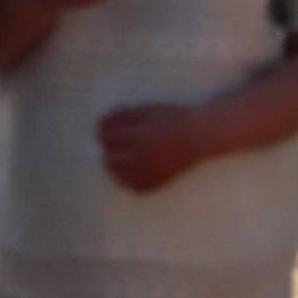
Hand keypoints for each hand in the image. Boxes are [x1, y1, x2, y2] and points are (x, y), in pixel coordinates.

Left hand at [98, 102, 216, 192]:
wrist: (199, 137)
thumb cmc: (172, 119)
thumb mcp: (147, 111)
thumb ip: (122, 116)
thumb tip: (98, 124)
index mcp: (139, 136)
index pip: (108, 138)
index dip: (103, 133)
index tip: (106, 130)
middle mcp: (143, 157)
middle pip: (109, 160)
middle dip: (109, 151)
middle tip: (116, 144)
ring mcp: (149, 173)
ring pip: (118, 176)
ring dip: (117, 165)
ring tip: (126, 155)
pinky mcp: (156, 183)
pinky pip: (132, 186)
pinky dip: (129, 178)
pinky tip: (136, 167)